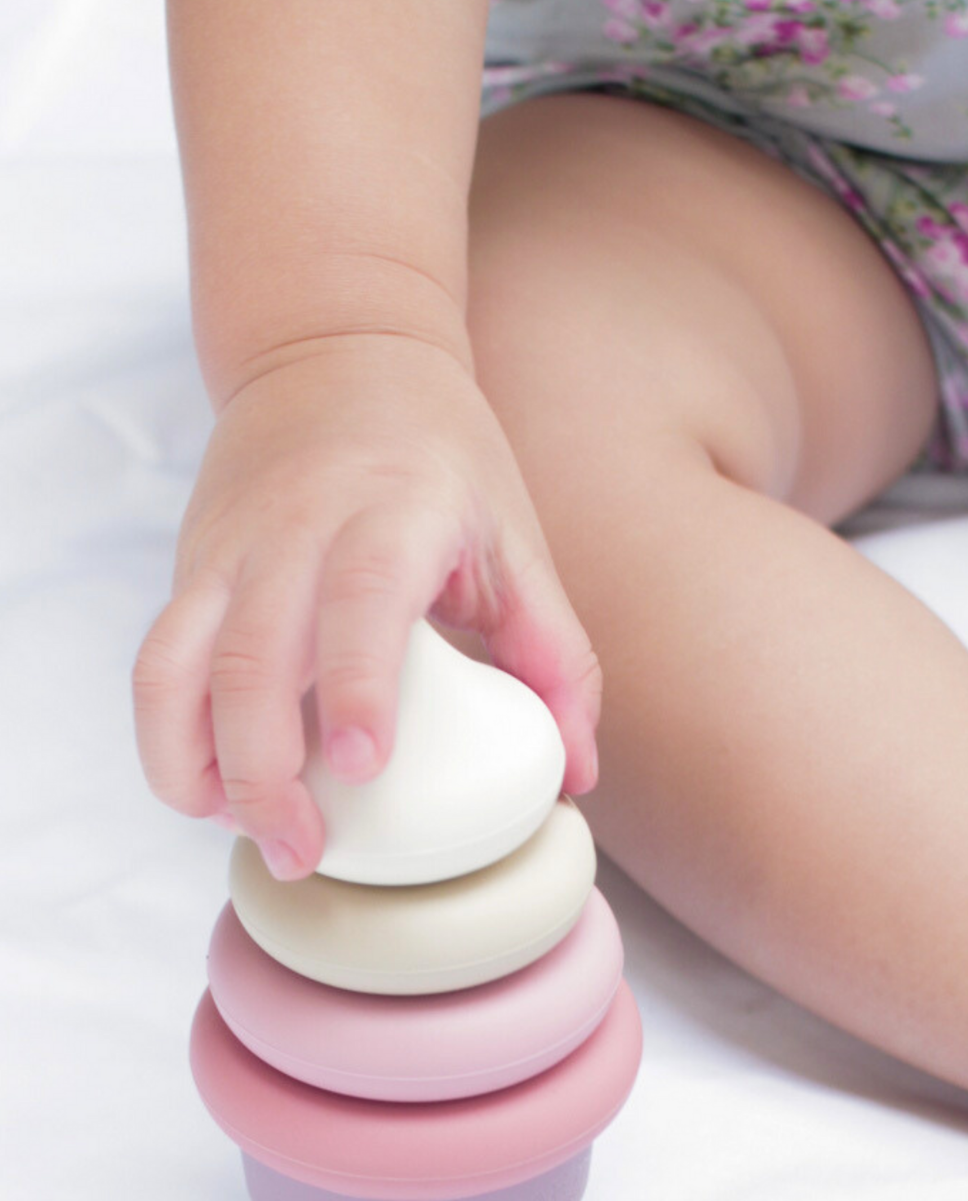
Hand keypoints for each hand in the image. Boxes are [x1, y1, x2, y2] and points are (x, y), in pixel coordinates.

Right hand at [132, 333, 601, 878]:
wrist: (334, 349)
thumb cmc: (440, 454)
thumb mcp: (515, 537)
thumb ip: (555, 655)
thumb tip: (579, 773)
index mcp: (394, 509)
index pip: (362, 596)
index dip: (357, 683)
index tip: (363, 764)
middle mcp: (296, 527)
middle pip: (250, 655)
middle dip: (263, 769)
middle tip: (303, 851)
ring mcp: (230, 548)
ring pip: (176, 666)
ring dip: (196, 764)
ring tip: (241, 834)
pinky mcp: (190, 566)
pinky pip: (155, 664)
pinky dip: (168, 738)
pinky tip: (207, 791)